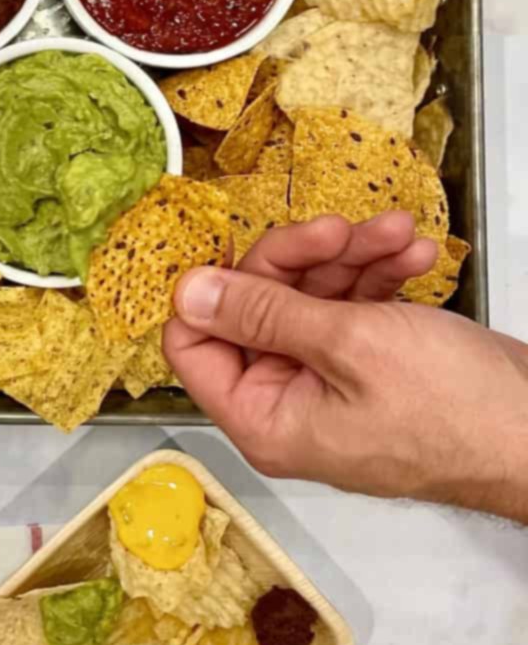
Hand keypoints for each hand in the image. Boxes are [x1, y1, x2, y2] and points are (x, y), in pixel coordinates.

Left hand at [163, 213, 527, 521]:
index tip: (255, 247)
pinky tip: (413, 254)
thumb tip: (188, 292)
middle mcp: (288, 403)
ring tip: (395, 233)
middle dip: (303, 258)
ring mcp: (330, 384)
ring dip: (351, 257)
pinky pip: (353, 308)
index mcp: (264, 417)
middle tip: (341, 228)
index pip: (194, 345)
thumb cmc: (457, 412)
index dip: (216, 289)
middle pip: (256, 306)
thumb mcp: (348, 344)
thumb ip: (262, 312)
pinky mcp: (371, 366)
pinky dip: (378, 276)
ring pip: (311, 297)